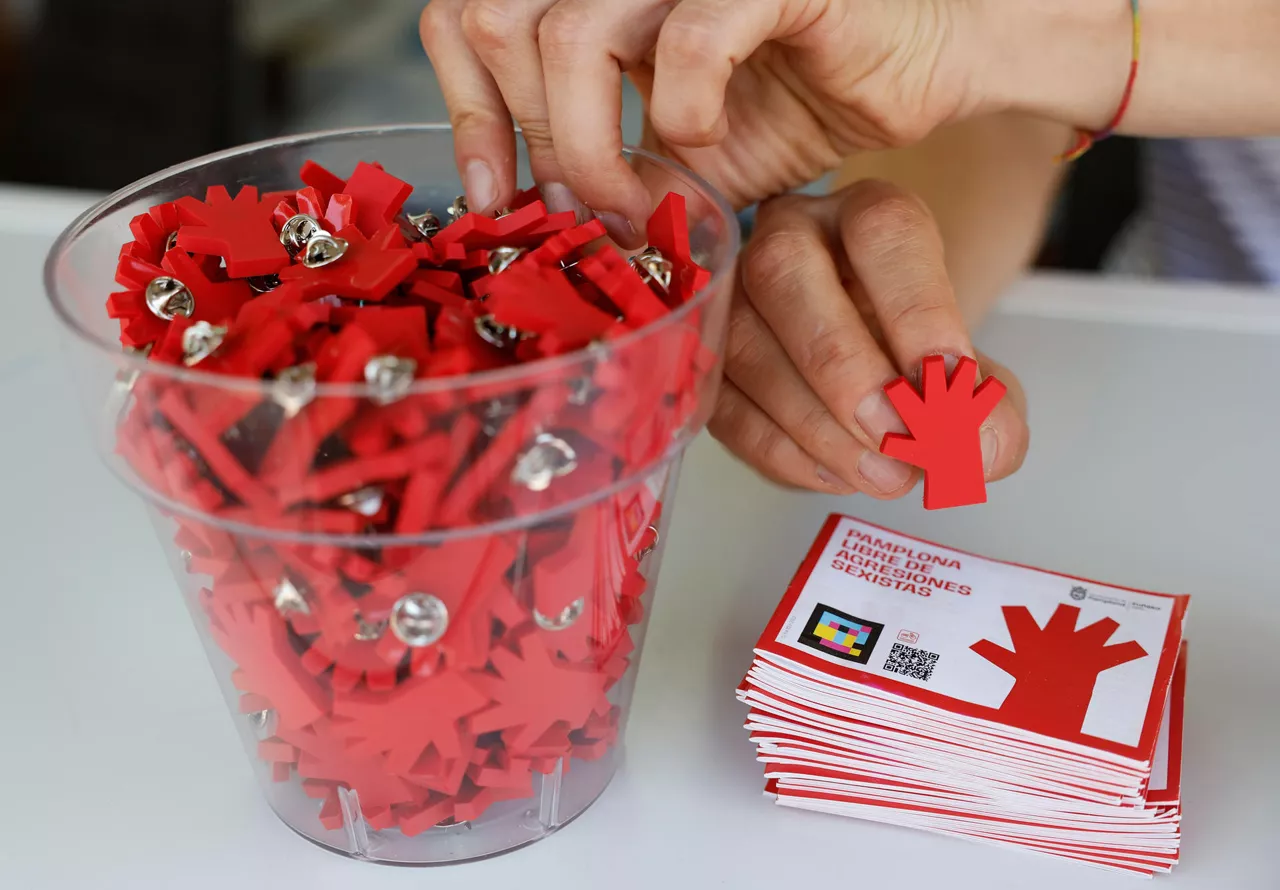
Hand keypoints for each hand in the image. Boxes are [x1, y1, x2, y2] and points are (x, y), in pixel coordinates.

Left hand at [419, 0, 997, 241]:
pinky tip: (708, 139)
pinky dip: (684, 114)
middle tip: (584, 212)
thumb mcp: (687, 154)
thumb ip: (619, 172)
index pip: (470, 17)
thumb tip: (556, 223)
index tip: (491, 196)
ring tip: (639, 203)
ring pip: (571, 35)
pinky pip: (687, 42)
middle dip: (535, 141)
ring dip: (592, 147)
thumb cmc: (808, 95)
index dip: (466, 108)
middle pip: (502, 23)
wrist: (925, 65)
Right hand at [711, 180, 1028, 496]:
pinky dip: (781, 450)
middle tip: (899, 437)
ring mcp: (731, 295)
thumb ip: (990, 409)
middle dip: (844, 368)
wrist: (868, 373)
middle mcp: (788, 237)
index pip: (882, 233)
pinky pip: (723, 402)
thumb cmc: (915, 361)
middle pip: (784, 272)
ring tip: (884, 476)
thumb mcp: (972, 379)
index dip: (918, 310)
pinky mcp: (703, 360)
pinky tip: (837, 476)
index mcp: (865, 215)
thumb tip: (983, 449)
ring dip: (816, 424)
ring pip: (743, 343)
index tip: (951, 383)